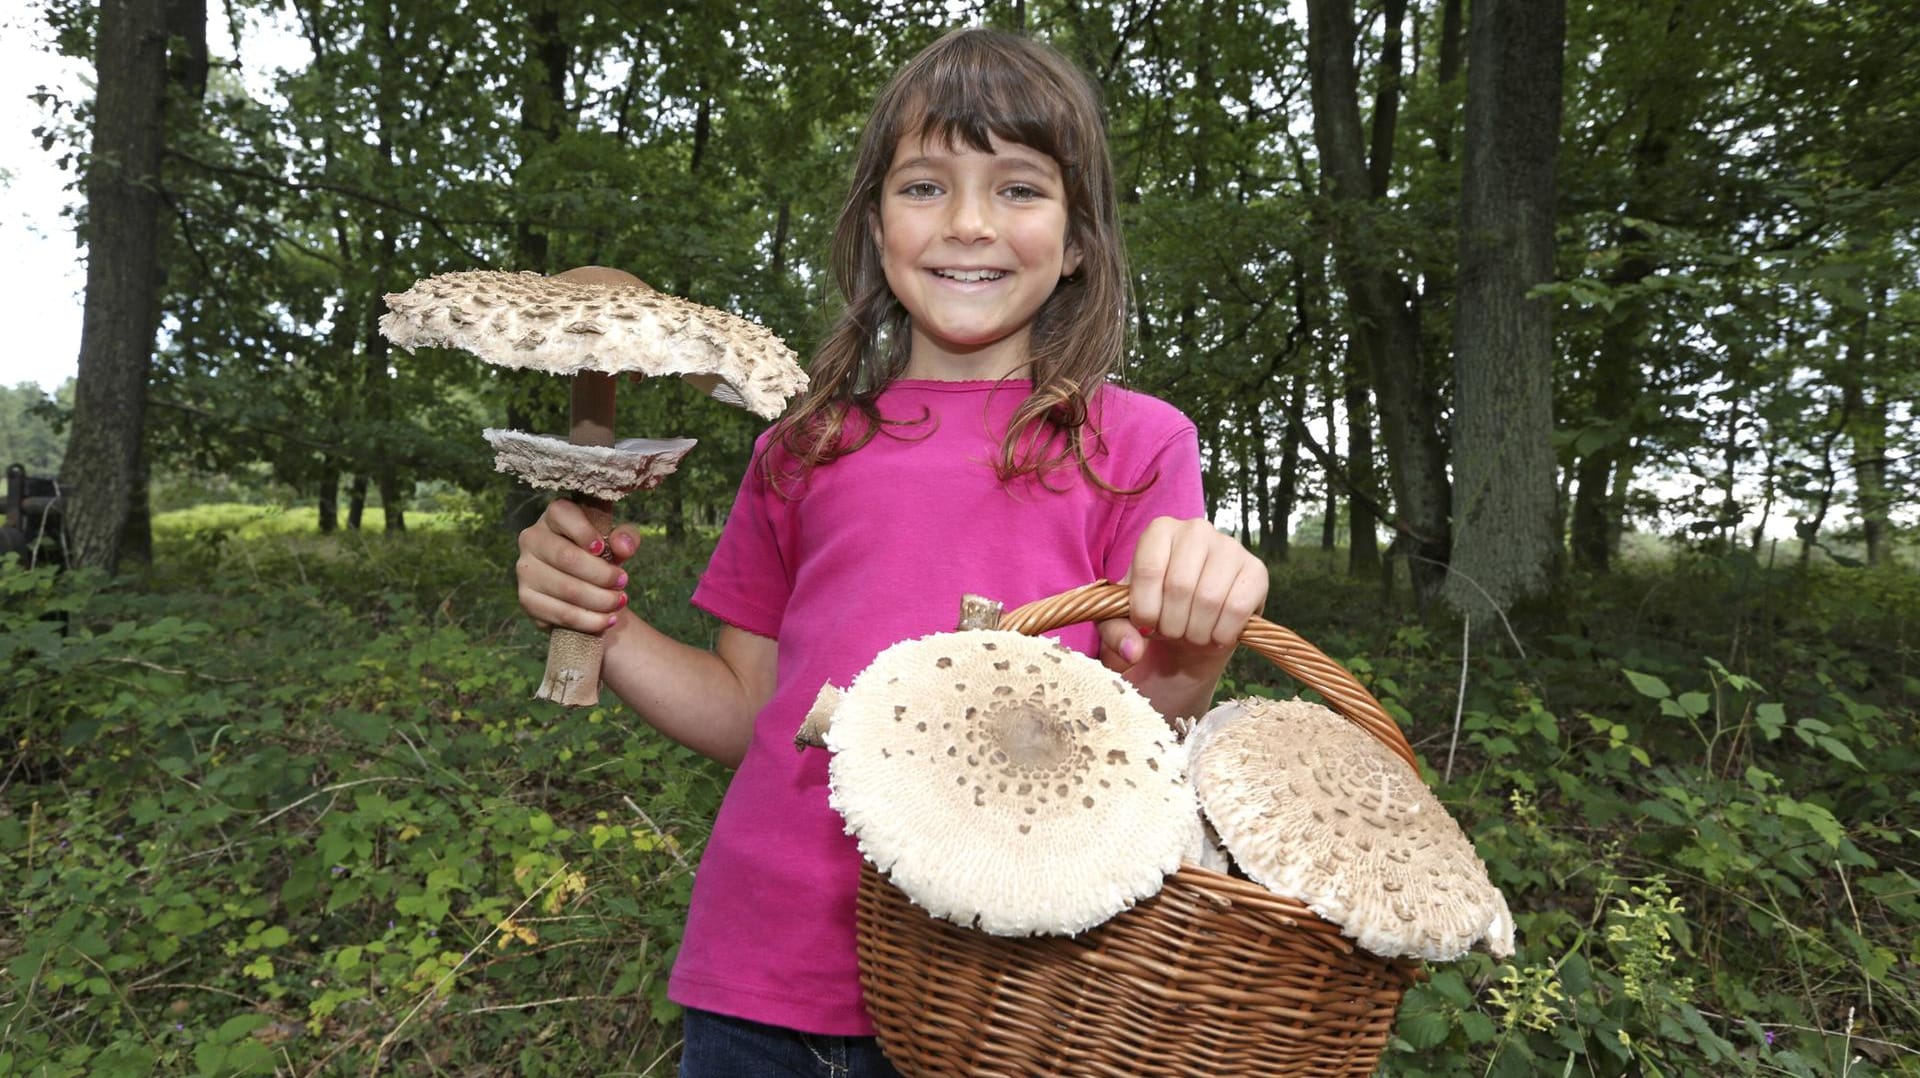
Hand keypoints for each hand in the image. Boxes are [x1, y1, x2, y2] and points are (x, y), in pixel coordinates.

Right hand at [514, 499, 642, 633]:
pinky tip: (607, 620)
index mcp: (554, 516)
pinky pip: (560, 613)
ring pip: (566, 589)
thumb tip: (623, 546)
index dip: (584, 532)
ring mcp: (526, 570)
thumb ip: (626, 538)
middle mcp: (532, 539)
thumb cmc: (600, 557)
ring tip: (619, 601)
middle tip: (623, 582)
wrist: (584, 589)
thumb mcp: (617, 543)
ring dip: (599, 600)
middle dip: (602, 574)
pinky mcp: (527, 599)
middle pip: (567, 557)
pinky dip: (588, 620)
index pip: (562, 514)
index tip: (603, 548)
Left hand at [1098, 517, 1266, 673]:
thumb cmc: (1153, 618)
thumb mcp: (1122, 626)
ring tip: (1192, 634)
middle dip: (1171, 624)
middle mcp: (1196, 529)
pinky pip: (1238, 608)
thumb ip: (1115, 635)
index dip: (1144, 609)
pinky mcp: (1256, 571)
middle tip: (1172, 632)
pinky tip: (1215, 635)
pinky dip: (1222, 633)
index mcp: (1159, 530)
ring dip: (1196, 632)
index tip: (1145, 626)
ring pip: (1209, 599)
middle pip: (1180, 586)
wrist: (1190, 633)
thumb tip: (1134, 650)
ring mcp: (1230, 547)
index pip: (1149, 569)